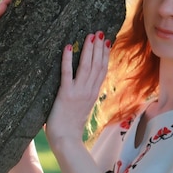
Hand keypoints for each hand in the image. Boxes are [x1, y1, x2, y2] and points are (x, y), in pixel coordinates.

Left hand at [45, 31, 110, 148]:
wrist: (66, 140)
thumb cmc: (70, 127)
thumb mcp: (82, 108)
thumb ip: (84, 96)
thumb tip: (84, 87)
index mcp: (93, 94)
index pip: (102, 70)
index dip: (105, 55)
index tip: (107, 42)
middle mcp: (89, 91)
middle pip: (97, 65)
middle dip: (99, 47)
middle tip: (99, 32)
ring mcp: (78, 92)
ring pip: (87, 66)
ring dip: (89, 49)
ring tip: (90, 35)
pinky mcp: (66, 94)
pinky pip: (67, 73)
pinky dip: (68, 59)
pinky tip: (69, 47)